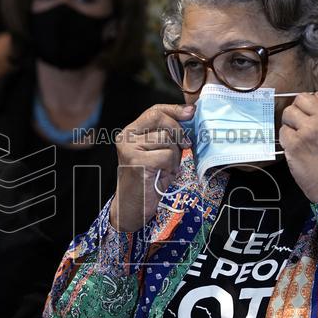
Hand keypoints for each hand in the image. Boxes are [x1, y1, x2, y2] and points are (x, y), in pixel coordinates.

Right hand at [111, 103, 193, 231]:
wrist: (132, 207)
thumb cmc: (148, 180)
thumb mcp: (159, 152)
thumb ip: (169, 134)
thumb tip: (190, 111)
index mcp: (130, 132)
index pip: (154, 110)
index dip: (174, 110)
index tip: (191, 112)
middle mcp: (126, 137)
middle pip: (161, 119)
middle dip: (178, 132)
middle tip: (184, 146)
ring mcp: (130, 148)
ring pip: (166, 138)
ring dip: (174, 155)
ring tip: (166, 168)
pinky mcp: (137, 161)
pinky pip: (166, 155)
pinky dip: (170, 166)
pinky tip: (163, 174)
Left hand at [279, 91, 317, 202]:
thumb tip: (309, 112)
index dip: (311, 105)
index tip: (310, 116)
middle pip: (300, 99)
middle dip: (298, 111)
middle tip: (300, 126)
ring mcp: (308, 130)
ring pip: (288, 114)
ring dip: (290, 125)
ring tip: (299, 139)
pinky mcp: (294, 144)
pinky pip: (282, 133)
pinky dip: (286, 141)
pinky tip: (295, 150)